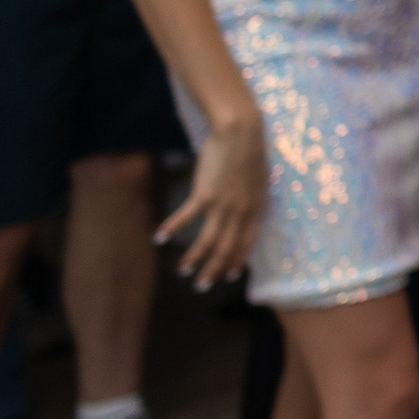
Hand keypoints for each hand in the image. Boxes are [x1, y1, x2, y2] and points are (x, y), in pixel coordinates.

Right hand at [159, 111, 262, 287]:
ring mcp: (223, 205)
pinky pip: (186, 218)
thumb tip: (244, 206)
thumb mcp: (258, 179)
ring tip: (182, 271)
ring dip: (193, 259)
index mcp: (256, 208)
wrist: (242, 132)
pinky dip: (172, 228)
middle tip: (202, 286)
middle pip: (226, 249)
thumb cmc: (250, 150)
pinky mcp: (205, 194)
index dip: (237, 260)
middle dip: (214, 271)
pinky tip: (159, 237)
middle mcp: (241, 212)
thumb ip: (251, 197)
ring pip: (207, 242)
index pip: (246, 243)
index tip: (230, 275)